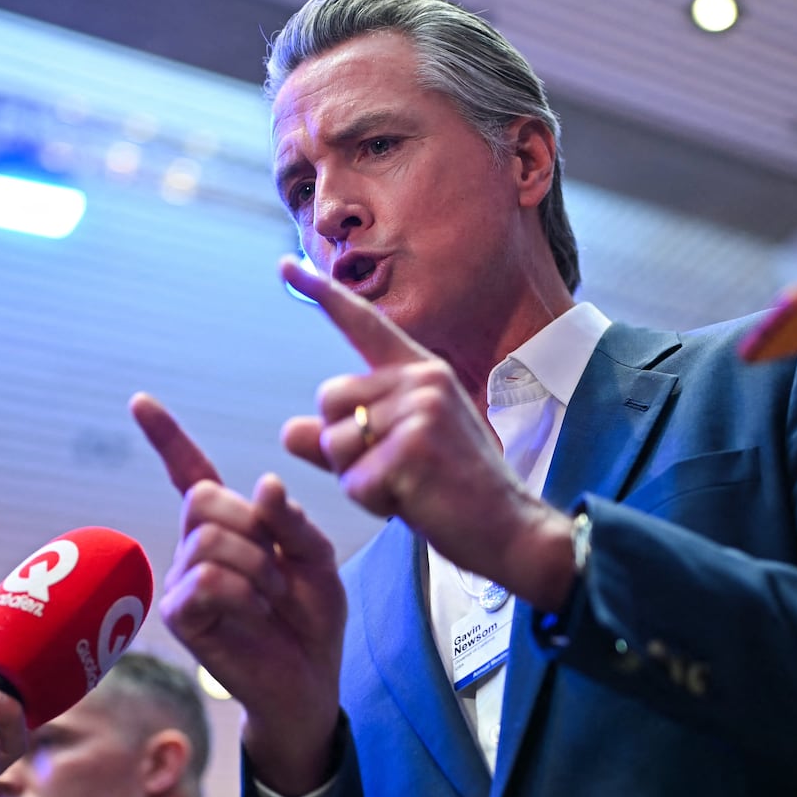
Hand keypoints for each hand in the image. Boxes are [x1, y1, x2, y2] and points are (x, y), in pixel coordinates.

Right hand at [129, 392, 343, 796]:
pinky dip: (244, 594)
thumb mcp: (317, 561)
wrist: (310, 682)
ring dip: (257, 568)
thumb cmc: (311, 621)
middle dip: (253, 528)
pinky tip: (256, 615)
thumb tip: (264, 484)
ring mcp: (183, 582)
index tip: (140, 401)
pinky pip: (208, 581)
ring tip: (272, 600)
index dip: (167, 437)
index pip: (192, 472)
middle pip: (203, 499)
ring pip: (208, 540)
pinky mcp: (182, 616)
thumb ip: (293, 522)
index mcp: (229, 527)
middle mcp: (196, 548)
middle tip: (279, 570)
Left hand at [279, 257, 575, 610]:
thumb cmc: (454, 494)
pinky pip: (354, 482)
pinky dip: (373, 503)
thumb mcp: (396, 457)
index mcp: (421, 372)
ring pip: (335, 444)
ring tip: (408, 487)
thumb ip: (342, 441)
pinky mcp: (414, 449)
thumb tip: (287, 430)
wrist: (510, 531)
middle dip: (344, 447)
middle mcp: (422, 379)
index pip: (363, 325)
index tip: (286, 265)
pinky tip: (414, 503)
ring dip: (357, 479)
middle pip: (329, 402)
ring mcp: (421, 410)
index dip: (321, 295)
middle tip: (395, 470)